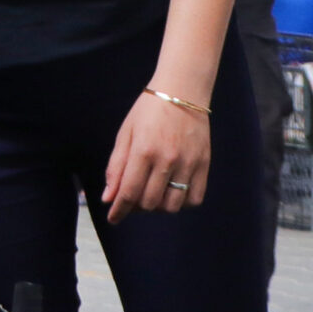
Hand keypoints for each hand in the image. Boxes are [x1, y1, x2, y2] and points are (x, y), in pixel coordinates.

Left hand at [100, 88, 212, 222]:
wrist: (182, 93)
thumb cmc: (148, 111)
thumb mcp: (125, 134)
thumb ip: (116, 167)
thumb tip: (108, 197)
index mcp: (143, 151)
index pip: (129, 192)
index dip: (119, 210)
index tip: (113, 219)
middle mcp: (167, 160)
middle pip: (149, 203)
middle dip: (136, 207)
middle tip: (132, 199)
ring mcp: (188, 164)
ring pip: (172, 205)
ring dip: (158, 207)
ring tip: (152, 194)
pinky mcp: (204, 165)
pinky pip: (194, 198)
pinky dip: (182, 203)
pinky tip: (172, 193)